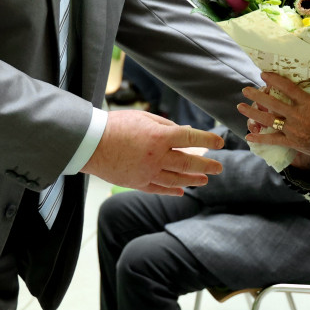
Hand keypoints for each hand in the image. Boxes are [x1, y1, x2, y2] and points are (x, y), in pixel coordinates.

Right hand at [81, 109, 224, 194]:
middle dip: (206, 165)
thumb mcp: (144, 118)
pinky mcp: (137, 182)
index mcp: (159, 137)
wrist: (89, 143)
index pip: (191, 139)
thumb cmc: (116, 125)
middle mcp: (156, 157)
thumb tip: (187, 133)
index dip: (208, 140)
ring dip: (193, 180)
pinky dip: (172, 190)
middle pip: (188, 163)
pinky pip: (158, 189)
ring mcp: (147, 172)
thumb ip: (167, 126)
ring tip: (205, 180)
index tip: (220, 142)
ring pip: (176, 179)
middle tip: (219, 167)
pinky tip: (182, 190)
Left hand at [238, 73, 309, 158]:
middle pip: (272, 103)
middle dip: (257, 96)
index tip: (263, 74)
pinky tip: (248, 136)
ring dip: (252, 113)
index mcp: (307, 102)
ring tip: (240, 107)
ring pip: (268, 119)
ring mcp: (292, 129)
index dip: (274, 80)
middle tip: (245, 90)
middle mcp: (296, 114)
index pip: (287, 88)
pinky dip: (260, 138)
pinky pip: (273, 140)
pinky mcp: (291, 141)